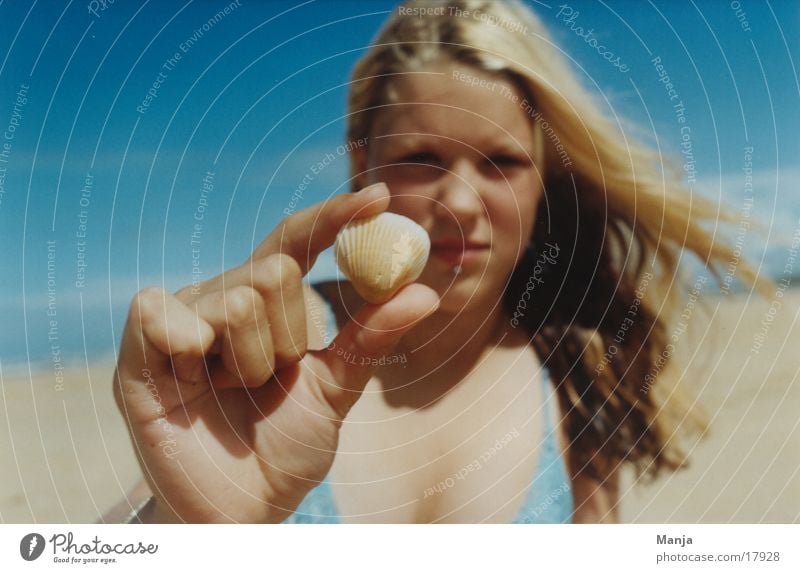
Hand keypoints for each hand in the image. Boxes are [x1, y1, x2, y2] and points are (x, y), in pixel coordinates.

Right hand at [113, 182, 438, 522]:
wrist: (241, 508)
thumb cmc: (285, 446)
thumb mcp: (335, 390)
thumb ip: (370, 338)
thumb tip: (424, 292)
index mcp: (267, 303)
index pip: (297, 240)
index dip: (336, 215)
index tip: (380, 197)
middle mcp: (223, 298)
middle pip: (275, 272)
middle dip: (289, 338)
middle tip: (272, 379)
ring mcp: (181, 320)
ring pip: (236, 300)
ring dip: (250, 363)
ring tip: (234, 393)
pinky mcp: (139, 350)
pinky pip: (162, 310)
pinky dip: (189, 342)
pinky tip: (191, 372)